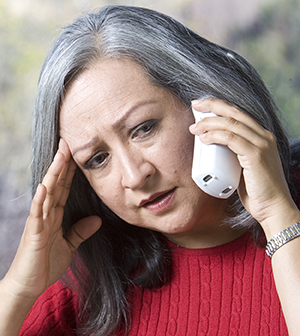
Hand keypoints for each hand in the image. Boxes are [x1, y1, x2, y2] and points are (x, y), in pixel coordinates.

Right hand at [1, 139, 101, 300]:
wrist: (30, 285)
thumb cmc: (45, 264)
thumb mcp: (70, 245)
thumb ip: (81, 231)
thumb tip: (97, 220)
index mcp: (55, 215)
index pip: (65, 188)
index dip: (70, 171)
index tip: (76, 154)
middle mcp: (46, 213)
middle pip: (56, 184)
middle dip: (63, 163)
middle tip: (68, 143)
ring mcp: (39, 221)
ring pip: (48, 192)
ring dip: (54, 173)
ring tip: (60, 155)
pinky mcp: (34, 232)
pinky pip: (37, 213)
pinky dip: (40, 199)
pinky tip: (44, 186)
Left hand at [190, 98, 299, 237]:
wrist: (274, 207)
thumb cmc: (257, 190)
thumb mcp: (242, 166)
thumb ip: (232, 154)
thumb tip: (212, 146)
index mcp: (261, 137)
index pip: (237, 114)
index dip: (218, 107)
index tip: (201, 106)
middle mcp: (263, 136)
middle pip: (234, 112)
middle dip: (212, 106)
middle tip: (195, 105)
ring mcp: (262, 144)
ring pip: (231, 124)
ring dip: (209, 123)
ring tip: (194, 128)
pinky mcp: (256, 155)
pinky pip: (231, 139)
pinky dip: (215, 136)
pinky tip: (204, 138)